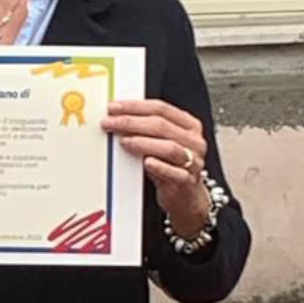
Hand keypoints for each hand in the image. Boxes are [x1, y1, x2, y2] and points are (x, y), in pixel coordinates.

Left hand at [101, 99, 211, 235]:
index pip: (161, 109)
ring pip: (170, 148)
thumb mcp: (161, 143)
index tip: (113, 108)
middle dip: (131, 122)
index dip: (135, 106)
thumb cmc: (170, 166)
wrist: (185, 196)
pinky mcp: (187, 182)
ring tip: (123, 141)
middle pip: (162, 126)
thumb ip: (146, 129)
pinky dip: (159, 166)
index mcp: (188, 125)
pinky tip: (146, 162)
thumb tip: (117, 117)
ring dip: (143, 143)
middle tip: (110, 123)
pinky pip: (174, 173)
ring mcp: (193, 162)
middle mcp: (193, 141)